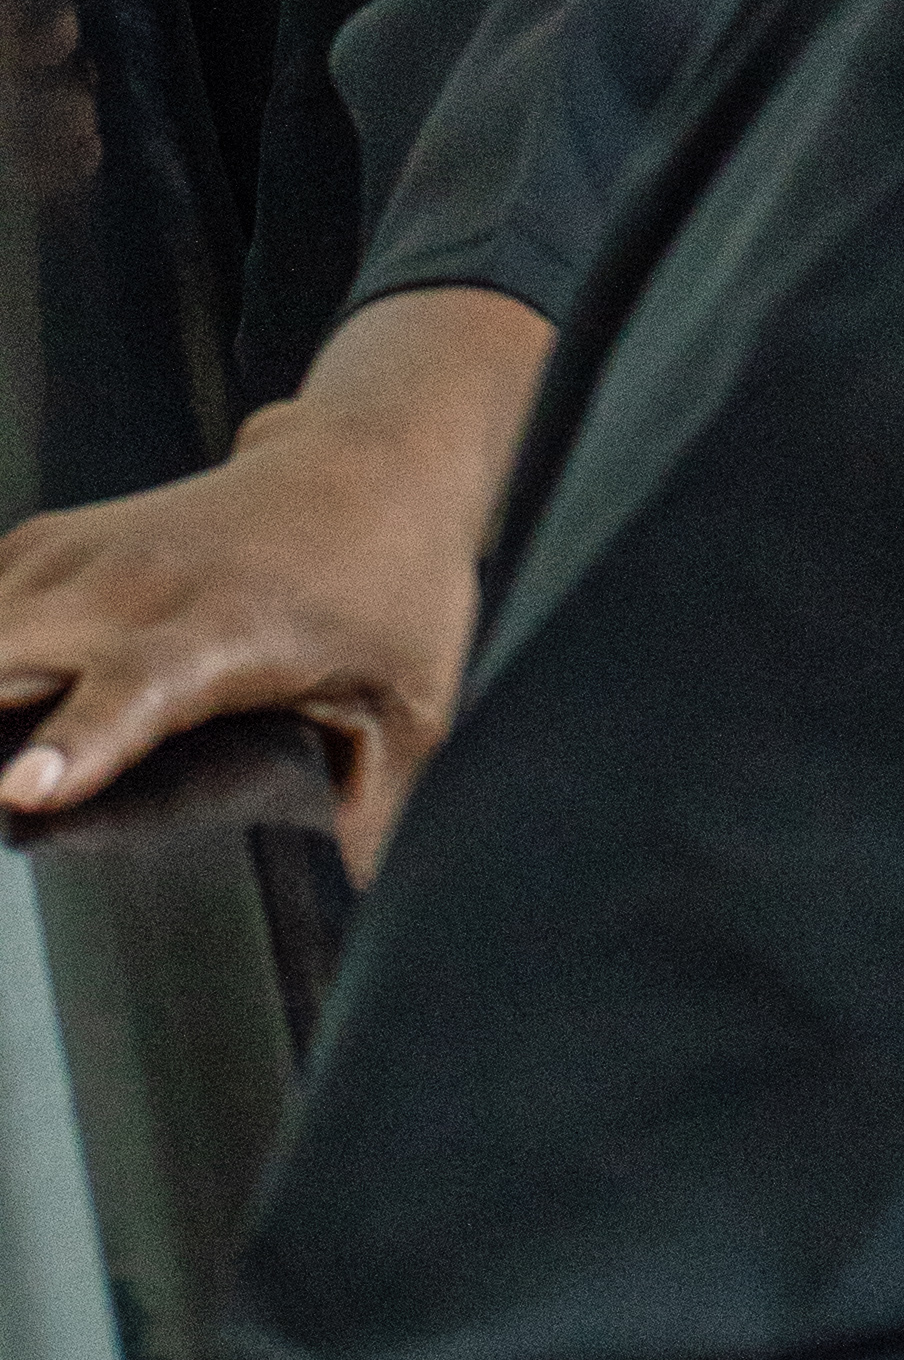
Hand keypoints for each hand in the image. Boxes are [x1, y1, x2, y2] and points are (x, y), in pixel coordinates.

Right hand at [0, 290, 550, 883]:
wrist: (373, 460)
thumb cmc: (392, 585)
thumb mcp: (407, 705)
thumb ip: (378, 813)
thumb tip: (371, 899)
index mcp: (222, 633)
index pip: (133, 693)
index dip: (74, 745)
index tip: (22, 790)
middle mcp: (140, 588)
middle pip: (9, 654)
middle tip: (0, 792)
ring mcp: (88, 556)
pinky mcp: (55, 543)